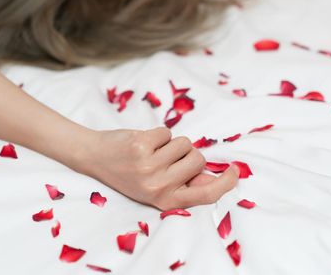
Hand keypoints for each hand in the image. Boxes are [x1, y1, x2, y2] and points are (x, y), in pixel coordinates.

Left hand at [73, 127, 239, 209]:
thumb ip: (185, 184)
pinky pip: (167, 132)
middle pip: (198, 160)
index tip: (233, 171)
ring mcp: (149, 166)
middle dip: (188, 154)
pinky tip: (142, 143)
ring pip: (184, 143)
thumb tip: (215, 179)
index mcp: (166, 200)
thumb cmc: (130, 173)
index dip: (225, 182)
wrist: (96, 158)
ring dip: (172, 143)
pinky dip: (158, 133)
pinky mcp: (141, 146)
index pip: (206, 195)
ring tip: (152, 151)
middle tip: (166, 158)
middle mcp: (159, 186)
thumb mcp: (156, 188)